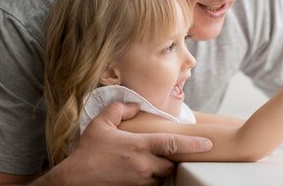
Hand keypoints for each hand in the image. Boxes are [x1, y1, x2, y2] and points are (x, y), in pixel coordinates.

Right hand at [59, 102, 211, 185]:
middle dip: (172, 158)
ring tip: (150, 161)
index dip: (193, 144)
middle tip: (165, 151)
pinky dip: (151, 179)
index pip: (173, 144)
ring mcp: (139, 182)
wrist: (73, 181)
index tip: (208, 144)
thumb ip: (120, 109)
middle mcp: (143, 166)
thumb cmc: (86, 152)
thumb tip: (136, 105)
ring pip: (162, 177)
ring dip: (161, 170)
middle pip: (172, 163)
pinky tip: (141, 172)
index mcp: (139, 146)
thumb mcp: (100, 124)